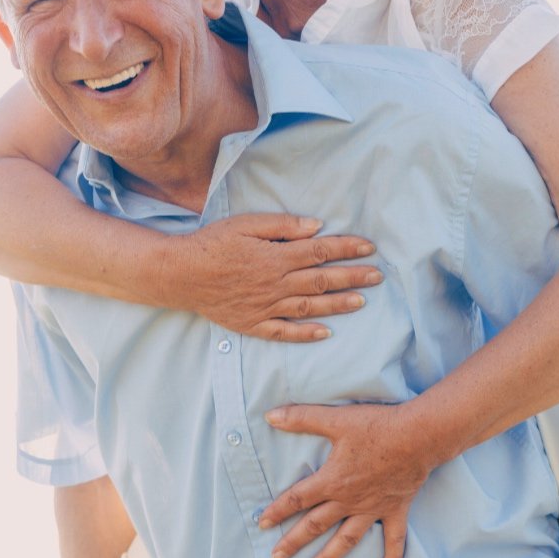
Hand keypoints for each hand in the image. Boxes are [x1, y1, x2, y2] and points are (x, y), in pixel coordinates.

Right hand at [176, 214, 382, 341]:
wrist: (180, 274)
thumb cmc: (212, 243)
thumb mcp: (246, 223)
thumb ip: (283, 225)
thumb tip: (316, 228)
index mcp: (276, 256)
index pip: (321, 252)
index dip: (347, 249)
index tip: (369, 248)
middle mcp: (276, 284)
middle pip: (322, 280)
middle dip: (353, 277)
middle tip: (378, 276)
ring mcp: (266, 307)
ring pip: (310, 308)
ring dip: (338, 305)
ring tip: (361, 302)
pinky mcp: (253, 324)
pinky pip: (284, 332)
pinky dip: (306, 334)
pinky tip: (325, 333)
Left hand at [261, 402, 434, 557]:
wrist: (418, 436)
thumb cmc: (376, 426)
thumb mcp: (335, 419)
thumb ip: (301, 418)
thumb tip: (270, 416)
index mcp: (332, 480)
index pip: (297, 499)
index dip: (277, 510)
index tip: (261, 524)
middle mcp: (349, 500)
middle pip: (315, 525)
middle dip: (293, 542)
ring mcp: (372, 508)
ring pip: (346, 539)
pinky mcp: (395, 509)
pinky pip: (393, 539)